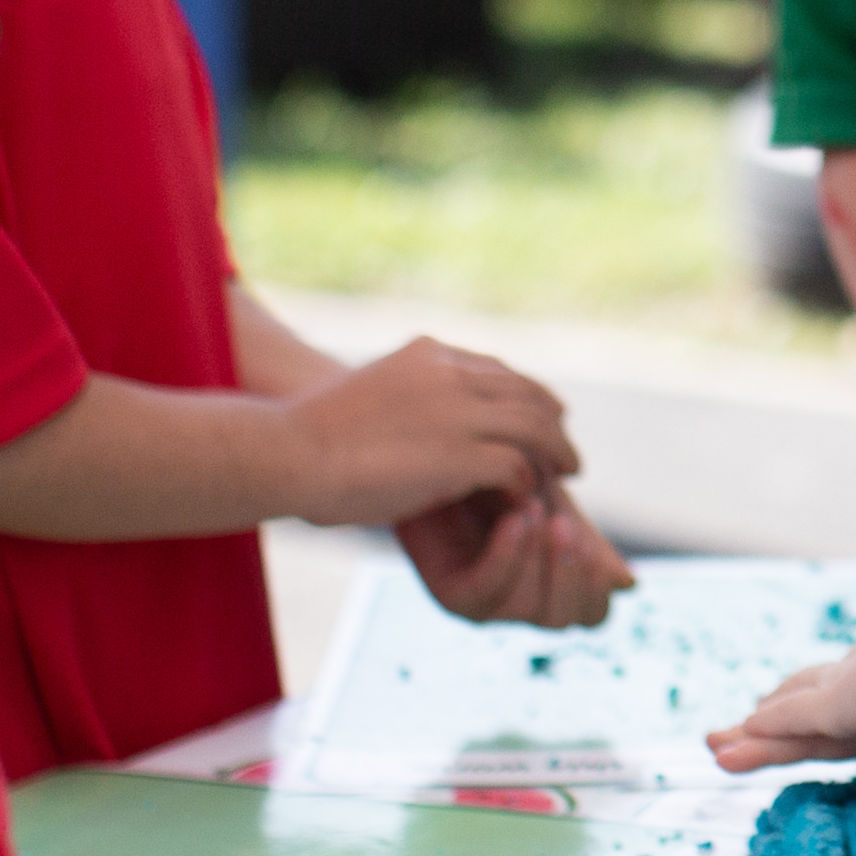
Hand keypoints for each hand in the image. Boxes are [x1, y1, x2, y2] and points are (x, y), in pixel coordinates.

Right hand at [280, 341, 581, 529]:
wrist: (287, 452)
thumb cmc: (310, 435)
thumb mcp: (369, 393)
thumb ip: (405, 396)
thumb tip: (416, 422)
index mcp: (428, 355)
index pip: (499, 370)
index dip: (527, 394)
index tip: (542, 413)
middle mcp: (451, 375)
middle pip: (527, 392)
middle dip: (554, 420)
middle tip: (567, 448)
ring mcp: (458, 413)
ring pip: (534, 427)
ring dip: (556, 452)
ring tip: (569, 472)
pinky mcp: (460, 456)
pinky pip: (516, 467)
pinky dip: (527, 483)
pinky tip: (526, 500)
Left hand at [400, 481, 631, 628]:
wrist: (443, 455)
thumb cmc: (499, 475)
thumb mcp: (551, 498)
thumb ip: (583, 536)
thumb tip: (627, 586)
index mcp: (555, 584)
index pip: (592, 613)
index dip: (598, 588)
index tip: (593, 546)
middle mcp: (523, 602)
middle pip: (565, 619)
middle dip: (571, 575)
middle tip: (565, 528)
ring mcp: (487, 603)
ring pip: (528, 608)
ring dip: (537, 558)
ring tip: (534, 508)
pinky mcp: (452, 595)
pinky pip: (485, 594)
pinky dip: (507, 557)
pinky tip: (514, 520)